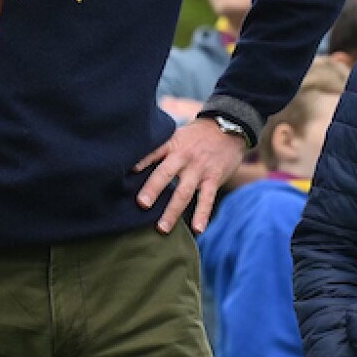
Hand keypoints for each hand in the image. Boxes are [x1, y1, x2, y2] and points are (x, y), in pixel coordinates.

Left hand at [133, 118, 246, 233]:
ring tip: (162, 228)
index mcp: (172, 144)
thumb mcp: (176, 135)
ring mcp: (199, 169)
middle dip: (153, 189)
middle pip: (166, 173)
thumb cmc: (195, 136)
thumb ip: (159, 150)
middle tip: (142, 204)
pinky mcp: (213, 178)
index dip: (141, 162)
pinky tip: (198, 229)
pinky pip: (207, 199)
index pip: (153, 152)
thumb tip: (133, 168)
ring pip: (184, 192)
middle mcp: (184, 156)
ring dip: (173, 211)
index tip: (128, 173)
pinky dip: (202, 215)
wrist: (228, 127)